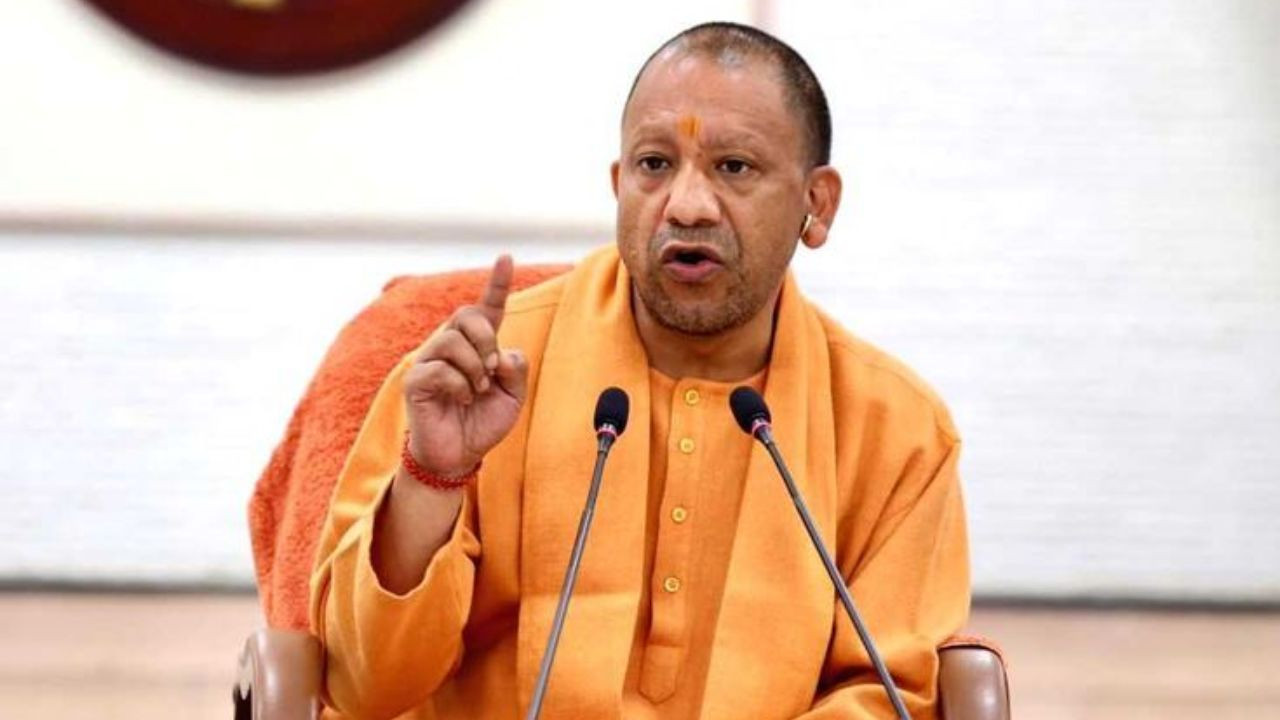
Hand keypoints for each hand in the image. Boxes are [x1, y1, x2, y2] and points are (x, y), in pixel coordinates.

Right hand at [402, 255, 527, 476]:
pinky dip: (459, 385)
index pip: (487, 308)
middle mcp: (450, 346)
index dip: (497, 283)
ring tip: (476, 390)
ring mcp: (429, 361)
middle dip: (486, 340)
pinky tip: (460, 399)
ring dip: (474, 367)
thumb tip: (502, 352)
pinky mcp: (415, 381)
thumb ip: (516, 369)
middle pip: (466, 314)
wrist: (460, 456)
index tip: (506, 258)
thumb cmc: (483, 422)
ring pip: (453, 340)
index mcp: (476, 346)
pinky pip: (440, 368)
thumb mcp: (513, 396)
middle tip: (492, 371)